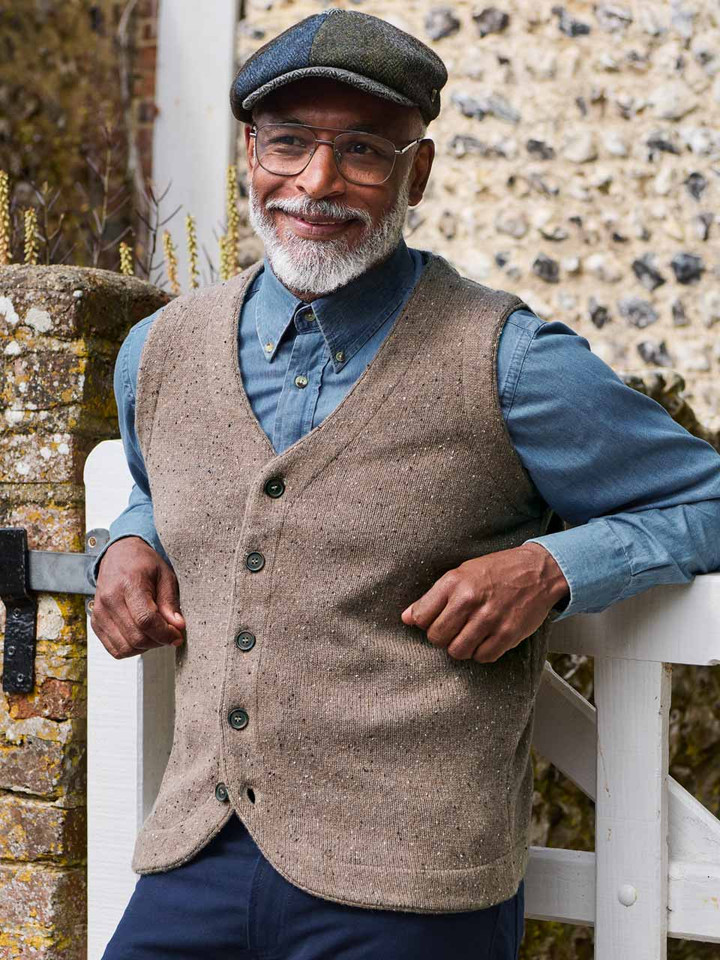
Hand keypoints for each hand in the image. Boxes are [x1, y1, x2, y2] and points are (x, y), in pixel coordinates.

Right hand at [90, 536, 185, 659]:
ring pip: (124, 648)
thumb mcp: (165, 575)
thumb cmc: (143, 563)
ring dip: (145, 647)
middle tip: (169, 634)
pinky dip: (130, 648)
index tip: (177, 635)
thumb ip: (171, 602)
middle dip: (158, 642)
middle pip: (136, 637)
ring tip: (154, 633)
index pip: (146, 620)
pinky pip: (114, 649)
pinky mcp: (95, 622)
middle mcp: (110, 599)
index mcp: (129, 584)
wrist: (118, 554)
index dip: (164, 633)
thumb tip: (178, 627)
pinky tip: (140, 635)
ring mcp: (100, 612)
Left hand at [401, 542, 568, 662]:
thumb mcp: (462, 572)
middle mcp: (469, 600)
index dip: (423, 623)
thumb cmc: (497, 571)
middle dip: (441, 637)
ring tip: (469, 636)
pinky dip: (481, 653)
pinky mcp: (507, 634)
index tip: (432, 621)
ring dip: (460, 648)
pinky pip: (483, 657)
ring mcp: (489, 618)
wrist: (538, 571)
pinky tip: (485, 639)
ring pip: (457, 651)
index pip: (420, 617)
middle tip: (453, 630)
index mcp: (454, 582)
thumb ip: (433, 596)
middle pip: (436, 637)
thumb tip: (406, 617)